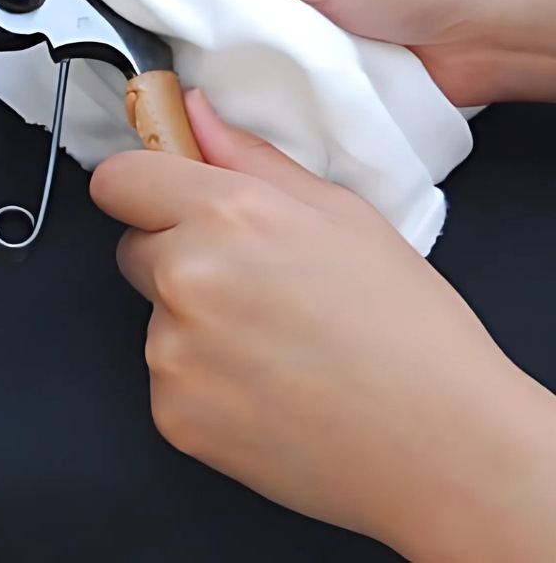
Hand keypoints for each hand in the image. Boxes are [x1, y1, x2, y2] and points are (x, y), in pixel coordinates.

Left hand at [90, 90, 555, 560]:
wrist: (444, 448)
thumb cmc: (407, 327)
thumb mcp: (341, 214)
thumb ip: (250, 157)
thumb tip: (193, 113)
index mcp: (228, 214)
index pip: (118, 179)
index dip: (142, 185)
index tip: (167, 198)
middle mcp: (187, 276)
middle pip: (134, 246)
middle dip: (176, 254)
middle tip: (251, 283)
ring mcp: (172, 350)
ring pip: (154, 315)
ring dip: (192, 323)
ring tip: (274, 345)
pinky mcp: (171, 413)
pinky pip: (167, 376)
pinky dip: (202, 382)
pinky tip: (266, 389)